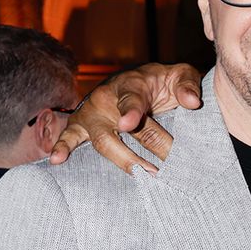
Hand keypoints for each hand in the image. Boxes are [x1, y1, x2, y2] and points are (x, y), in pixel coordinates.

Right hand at [50, 63, 203, 172]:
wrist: (139, 80)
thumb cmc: (161, 81)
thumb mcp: (178, 75)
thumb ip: (187, 85)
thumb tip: (193, 103)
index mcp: (131, 85)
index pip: (131, 99)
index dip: (131, 111)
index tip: (130, 124)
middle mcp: (107, 99)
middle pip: (116, 131)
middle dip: (135, 152)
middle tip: (156, 171)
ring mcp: (92, 114)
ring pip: (99, 141)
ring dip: (120, 160)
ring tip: (138, 175)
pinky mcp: (81, 125)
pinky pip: (68, 136)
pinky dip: (61, 147)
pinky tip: (57, 160)